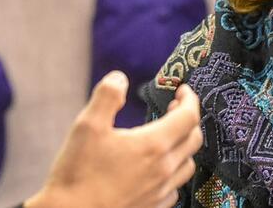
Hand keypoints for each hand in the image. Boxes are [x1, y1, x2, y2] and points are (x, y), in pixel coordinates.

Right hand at [26, 71, 203, 207]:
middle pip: (194, 140)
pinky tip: (159, 170)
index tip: (182, 90)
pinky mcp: (153, 207)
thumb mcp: (87, 126)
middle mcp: (164, 169)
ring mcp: (161, 192)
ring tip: (169, 138)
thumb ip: (107, 96)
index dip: (190, 99)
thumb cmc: (78, 172)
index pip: (188, 117)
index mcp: (153, 145)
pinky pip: (175, 188)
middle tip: (175, 108)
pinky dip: (174, 173)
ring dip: (184, 147)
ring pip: (188, 165)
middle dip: (189, 119)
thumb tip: (120, 78)